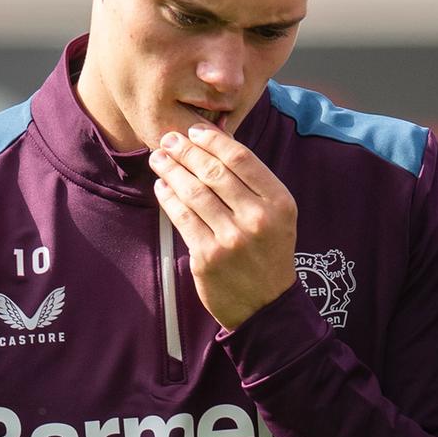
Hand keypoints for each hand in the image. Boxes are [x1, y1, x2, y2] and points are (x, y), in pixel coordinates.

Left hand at [150, 123, 297, 329]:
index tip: (195, 131)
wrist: (267, 305)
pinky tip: (162, 186)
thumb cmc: (269, 253)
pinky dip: (168, 197)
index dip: (213, 140)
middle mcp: (258, 218)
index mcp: (279, 203)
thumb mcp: (277, 216)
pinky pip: (182, 218)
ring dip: (171, 170)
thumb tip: (214, 145)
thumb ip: (253, 185)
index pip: (241, 159)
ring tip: (158, 158)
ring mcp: (231, 239)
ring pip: (193, 192)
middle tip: (169, 139)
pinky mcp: (208, 257)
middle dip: (186, 151)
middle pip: (214, 172)